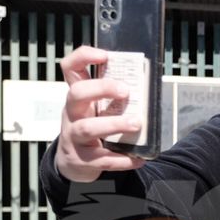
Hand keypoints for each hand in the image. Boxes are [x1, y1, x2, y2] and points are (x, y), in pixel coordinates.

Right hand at [55, 46, 146, 182]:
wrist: (74, 163)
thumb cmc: (92, 128)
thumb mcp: (96, 110)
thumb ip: (113, 98)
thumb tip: (148, 84)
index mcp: (78, 98)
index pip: (70, 68)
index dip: (83, 57)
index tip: (104, 56)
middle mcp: (73, 114)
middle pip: (77, 94)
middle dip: (101, 88)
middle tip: (125, 91)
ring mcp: (74, 137)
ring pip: (87, 128)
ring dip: (114, 124)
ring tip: (137, 124)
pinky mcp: (82, 159)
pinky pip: (102, 159)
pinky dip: (122, 159)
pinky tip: (138, 159)